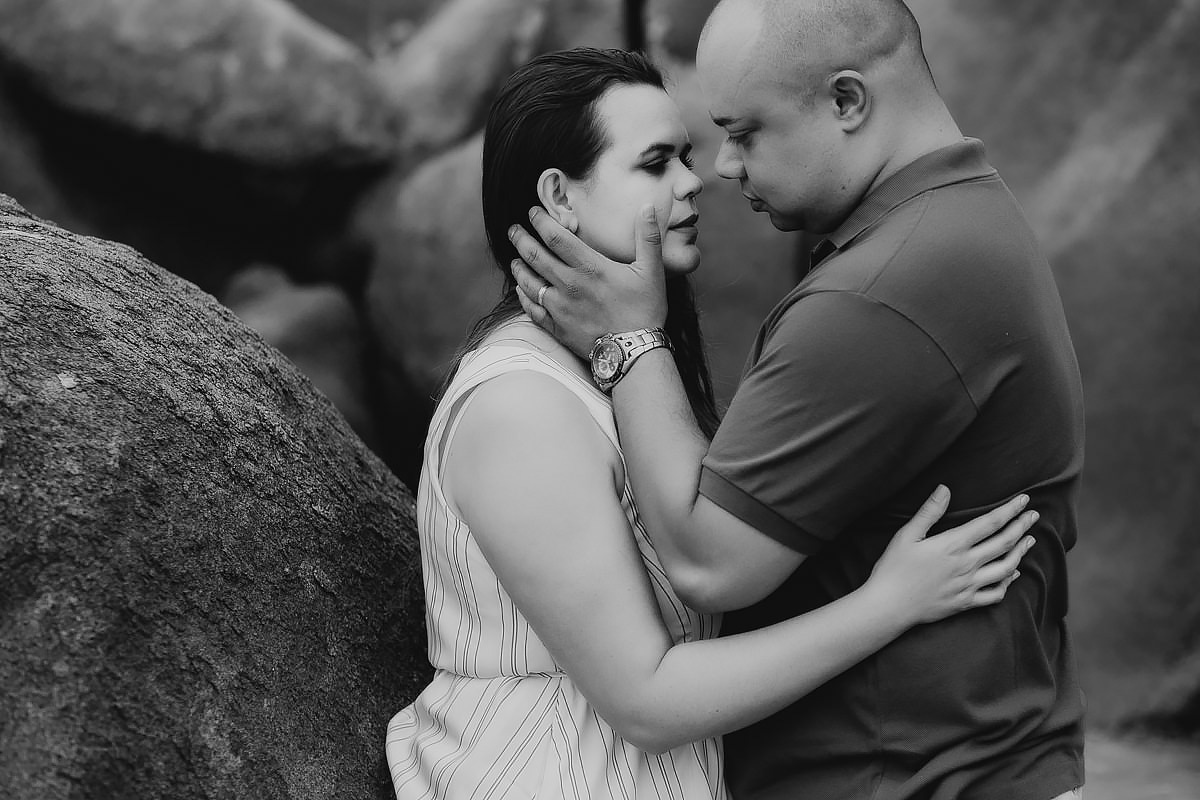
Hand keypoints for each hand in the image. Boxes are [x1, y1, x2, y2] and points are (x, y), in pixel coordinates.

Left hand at [509, 204, 667, 357]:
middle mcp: (569, 285)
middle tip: (513, 230)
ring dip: (518, 267)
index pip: (555, 237)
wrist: (634, 354)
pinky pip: (532, 309)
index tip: (532, 212)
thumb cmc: (645, 311)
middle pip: (535, 256)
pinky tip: (521, 289)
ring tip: (515, 258)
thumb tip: (648, 206)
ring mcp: (560, 308)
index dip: (540, 221)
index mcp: (590, 267)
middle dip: (520, 239)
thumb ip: (648, 237)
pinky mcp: (557, 327)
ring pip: (529, 282)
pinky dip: (523, 296)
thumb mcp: (652, 271)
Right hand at [865, 487, 1037, 626]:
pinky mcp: (966, 603)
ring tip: (1029, 540)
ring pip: (1006, 567)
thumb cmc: (893, 568)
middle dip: (1021, 527)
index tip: (1024, 500)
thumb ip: (929, 512)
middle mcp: (966, 564)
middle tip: (1033, 515)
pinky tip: (1013, 574)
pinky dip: (1009, 582)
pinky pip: (996, 593)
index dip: (1010, 510)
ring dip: (1021, 552)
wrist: (888, 606)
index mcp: (953, 545)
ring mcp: (969, 585)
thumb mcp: (906, 535)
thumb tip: (945, 488)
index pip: (990, 523)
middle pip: (1004, 543)